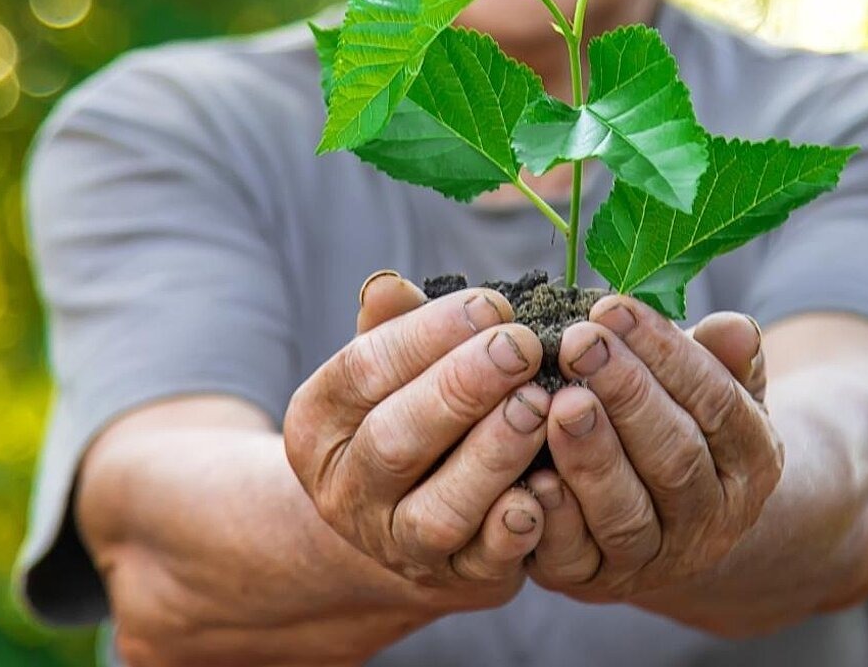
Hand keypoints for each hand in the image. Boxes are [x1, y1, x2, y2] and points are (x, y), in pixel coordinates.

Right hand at [283, 271, 553, 609]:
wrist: (409, 518)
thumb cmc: (409, 413)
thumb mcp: (387, 369)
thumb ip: (393, 327)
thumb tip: (388, 286)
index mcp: (319, 427)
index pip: (362, 371)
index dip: (426, 335)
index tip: (491, 305)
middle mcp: (347, 493)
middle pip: (395, 441)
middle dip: (461, 389)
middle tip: (521, 348)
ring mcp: (398, 545)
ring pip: (439, 510)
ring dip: (492, 456)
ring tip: (540, 407)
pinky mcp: (456, 580)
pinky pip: (485, 562)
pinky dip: (515, 529)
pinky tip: (549, 488)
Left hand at [523, 295, 782, 601]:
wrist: (675, 524)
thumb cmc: (689, 427)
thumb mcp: (724, 390)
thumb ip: (727, 358)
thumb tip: (729, 328)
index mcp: (753, 463)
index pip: (717, 403)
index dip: (667, 355)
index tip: (614, 308)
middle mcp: (712, 521)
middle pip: (675, 459)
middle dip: (626, 396)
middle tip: (579, 344)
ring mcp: (654, 559)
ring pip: (626, 514)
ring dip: (590, 458)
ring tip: (556, 402)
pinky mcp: (593, 581)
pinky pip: (573, 557)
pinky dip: (552, 519)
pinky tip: (528, 474)